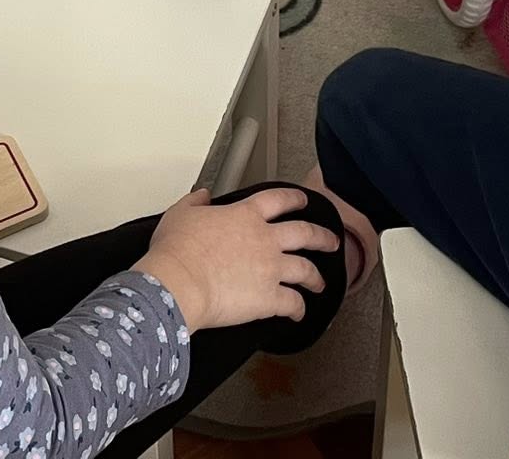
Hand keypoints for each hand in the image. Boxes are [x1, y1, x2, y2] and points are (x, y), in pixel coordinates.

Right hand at [133, 187, 340, 332]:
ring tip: (321, 282)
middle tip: (331, 241)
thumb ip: (194, 202)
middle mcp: (265, 239)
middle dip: (322, 237)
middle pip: (305, 233)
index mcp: (245, 215)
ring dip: (316, 277)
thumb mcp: (180, 214)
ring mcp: (271, 268)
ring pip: (306, 269)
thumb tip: (202, 195)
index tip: (302, 201)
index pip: (278, 200)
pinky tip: (299, 313)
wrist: (179, 282)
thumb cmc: (177, 251)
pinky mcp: (270, 298)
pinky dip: (299, 309)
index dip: (294, 199)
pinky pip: (293, 303)